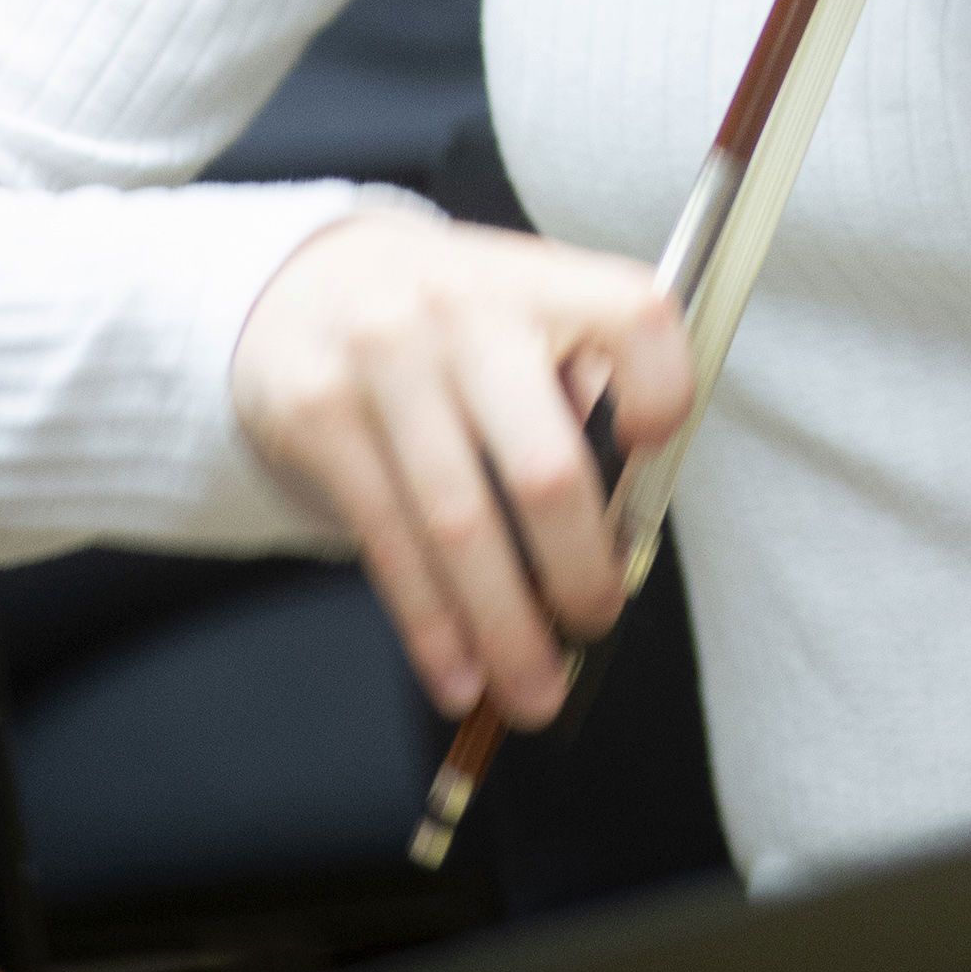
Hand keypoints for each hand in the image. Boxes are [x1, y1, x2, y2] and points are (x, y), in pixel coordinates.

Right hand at [229, 209, 692, 725]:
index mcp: (540, 281)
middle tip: (595, 621)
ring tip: (533, 691)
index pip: (634, 319)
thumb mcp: (526, 306)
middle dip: (578, 572)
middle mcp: (464, 312)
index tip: (657, 455)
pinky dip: (430, 625)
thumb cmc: (450, 315)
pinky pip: (387, 542)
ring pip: (459, 526)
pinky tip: (457, 672)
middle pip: (545, 467)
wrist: (307, 284)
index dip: (663, 394)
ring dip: (504, 629)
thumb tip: (623, 521)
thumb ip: (584, 382)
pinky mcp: (319, 416)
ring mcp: (384, 362)